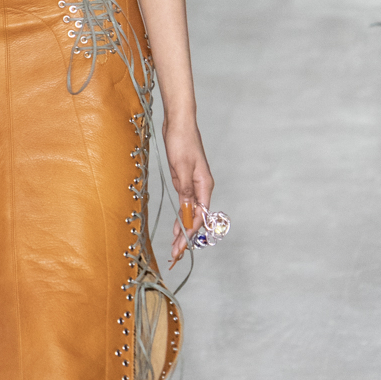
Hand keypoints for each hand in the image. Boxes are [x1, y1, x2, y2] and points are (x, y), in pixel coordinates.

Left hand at [162, 118, 213, 267]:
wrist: (178, 123)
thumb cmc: (181, 141)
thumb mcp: (181, 166)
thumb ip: (185, 190)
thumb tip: (187, 210)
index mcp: (204, 185)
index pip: (198, 216)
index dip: (189, 234)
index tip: (181, 248)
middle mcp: (201, 188)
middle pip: (195, 218)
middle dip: (186, 238)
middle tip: (176, 255)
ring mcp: (194, 185)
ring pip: (190, 213)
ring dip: (183, 230)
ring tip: (176, 248)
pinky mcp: (185, 181)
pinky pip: (184, 204)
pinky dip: (180, 216)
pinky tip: (176, 227)